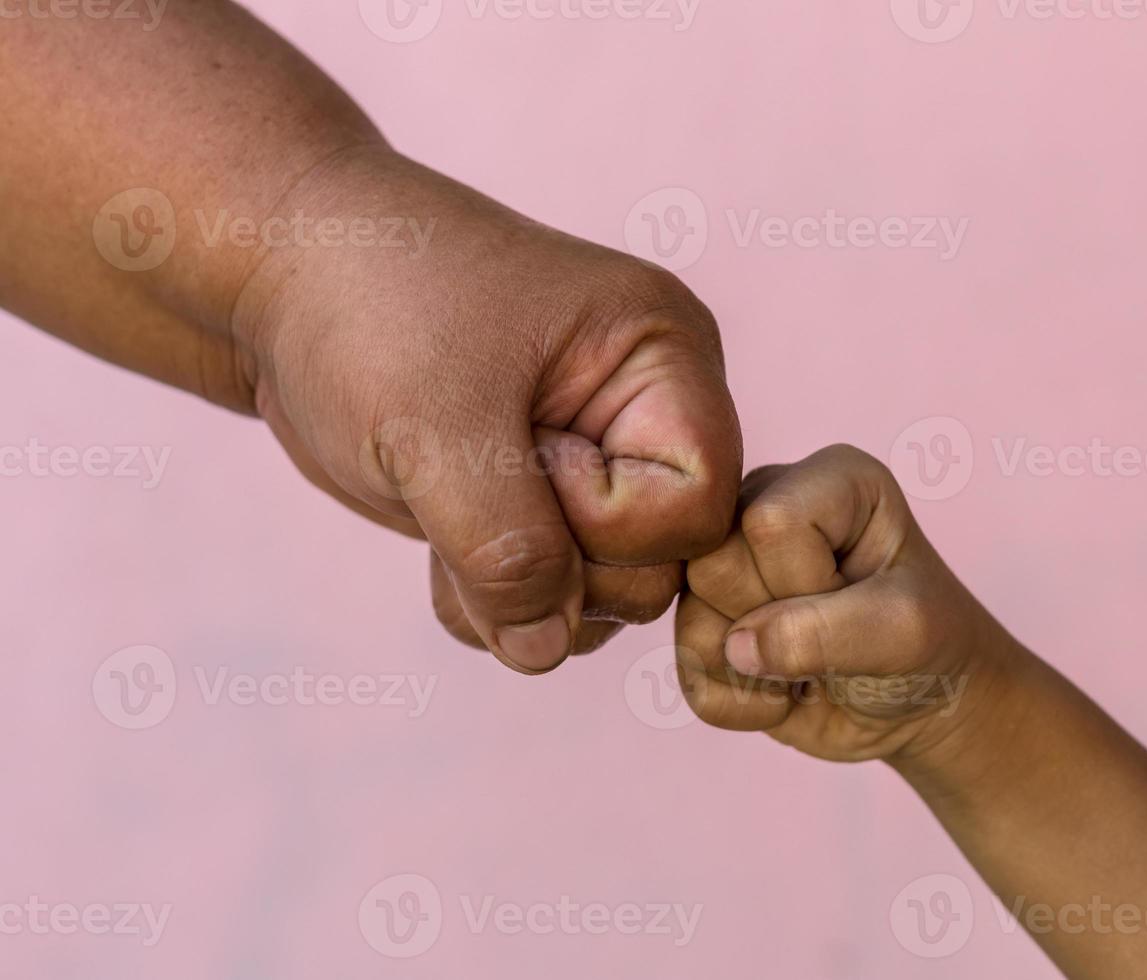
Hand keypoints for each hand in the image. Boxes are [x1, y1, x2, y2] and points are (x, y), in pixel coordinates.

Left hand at [233, 147, 741, 672]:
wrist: (282, 272)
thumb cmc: (368, 307)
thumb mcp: (435, 428)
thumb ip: (506, 551)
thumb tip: (546, 652)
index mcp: (664, 356)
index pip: (699, 506)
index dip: (609, 522)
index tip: (522, 454)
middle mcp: (647, 413)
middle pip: (662, 564)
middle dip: (557, 562)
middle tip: (470, 483)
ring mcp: (596, 461)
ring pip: (606, 594)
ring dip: (515, 592)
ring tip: (441, 511)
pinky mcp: (541, 501)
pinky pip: (552, 599)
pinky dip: (490, 600)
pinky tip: (436, 540)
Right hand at [675, 445, 1009, 762]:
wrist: (923, 708)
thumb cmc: (928, 648)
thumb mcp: (904, 632)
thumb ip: (827, 630)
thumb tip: (737, 647)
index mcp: (829, 481)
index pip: (768, 522)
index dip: (804, 581)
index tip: (858, 599)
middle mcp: (768, 506)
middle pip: (712, 562)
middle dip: (774, 622)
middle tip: (830, 635)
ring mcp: (731, 565)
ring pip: (689, 616)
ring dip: (756, 670)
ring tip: (811, 666)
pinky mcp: (709, 621)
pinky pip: (688, 669)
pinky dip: (740, 702)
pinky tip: (785, 691)